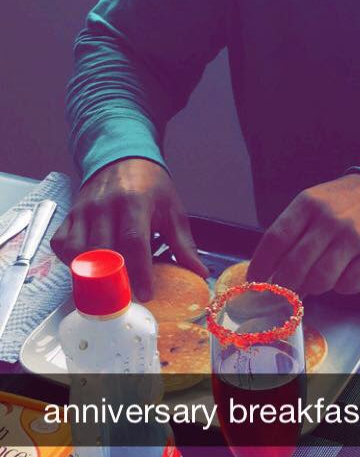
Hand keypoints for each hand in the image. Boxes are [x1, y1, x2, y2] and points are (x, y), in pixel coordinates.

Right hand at [51, 158, 207, 300]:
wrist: (122, 159)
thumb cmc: (150, 186)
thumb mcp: (172, 210)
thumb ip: (183, 244)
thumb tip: (200, 272)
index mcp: (134, 202)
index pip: (133, 242)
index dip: (139, 272)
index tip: (146, 294)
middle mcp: (103, 206)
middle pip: (102, 251)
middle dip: (114, 279)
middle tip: (127, 297)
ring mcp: (83, 211)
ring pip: (78, 251)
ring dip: (91, 274)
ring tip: (109, 286)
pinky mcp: (70, 216)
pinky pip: (62, 245)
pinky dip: (72, 262)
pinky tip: (89, 269)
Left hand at [250, 174, 359, 296]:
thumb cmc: (342, 205)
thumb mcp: (313, 205)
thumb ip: (292, 233)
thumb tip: (270, 273)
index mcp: (308, 203)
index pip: (275, 239)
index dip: (261, 266)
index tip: (255, 281)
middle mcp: (331, 219)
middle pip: (294, 266)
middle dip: (283, 286)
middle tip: (282, 293)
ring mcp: (355, 236)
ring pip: (320, 280)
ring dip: (313, 288)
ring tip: (315, 281)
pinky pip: (348, 286)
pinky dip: (341, 287)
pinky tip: (343, 274)